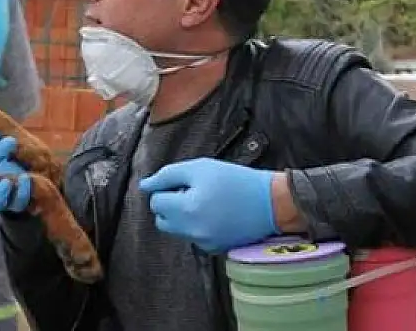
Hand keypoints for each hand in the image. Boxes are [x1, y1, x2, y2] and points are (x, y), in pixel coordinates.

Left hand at [138, 157, 278, 253]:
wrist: (271, 202)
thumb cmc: (235, 179)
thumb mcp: (200, 167)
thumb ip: (168, 175)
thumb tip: (144, 186)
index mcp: (187, 209)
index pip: (156, 202)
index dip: (167, 189)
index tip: (185, 183)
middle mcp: (192, 231)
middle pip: (162, 220)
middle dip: (171, 205)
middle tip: (193, 191)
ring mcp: (203, 243)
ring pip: (176, 230)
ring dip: (182, 216)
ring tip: (205, 202)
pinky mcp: (214, 249)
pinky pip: (193, 237)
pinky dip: (197, 226)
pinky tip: (215, 214)